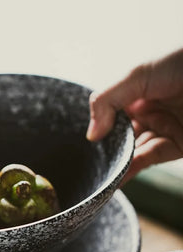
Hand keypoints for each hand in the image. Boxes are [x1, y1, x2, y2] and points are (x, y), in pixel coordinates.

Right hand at [87, 48, 182, 182]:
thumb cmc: (182, 64)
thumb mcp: (137, 74)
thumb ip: (107, 101)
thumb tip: (91, 135)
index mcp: (136, 92)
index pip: (109, 114)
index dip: (98, 127)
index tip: (85, 142)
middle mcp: (148, 111)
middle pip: (119, 136)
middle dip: (106, 149)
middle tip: (90, 163)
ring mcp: (162, 129)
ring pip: (132, 151)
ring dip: (117, 163)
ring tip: (100, 175)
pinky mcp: (177, 146)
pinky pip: (148, 160)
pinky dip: (131, 170)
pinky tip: (116, 179)